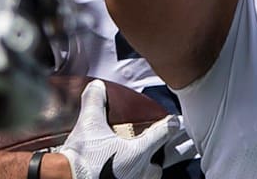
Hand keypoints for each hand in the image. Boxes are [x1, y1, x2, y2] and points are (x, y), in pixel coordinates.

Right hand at [55, 80, 181, 178]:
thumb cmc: (80, 159)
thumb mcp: (88, 125)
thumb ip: (95, 102)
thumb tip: (97, 87)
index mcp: (140, 152)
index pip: (164, 133)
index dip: (171, 125)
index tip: (175, 121)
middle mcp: (142, 171)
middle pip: (161, 161)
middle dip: (160, 154)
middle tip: (160, 148)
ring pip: (151, 176)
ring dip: (149, 169)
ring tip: (145, 164)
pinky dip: (136, 177)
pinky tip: (126, 173)